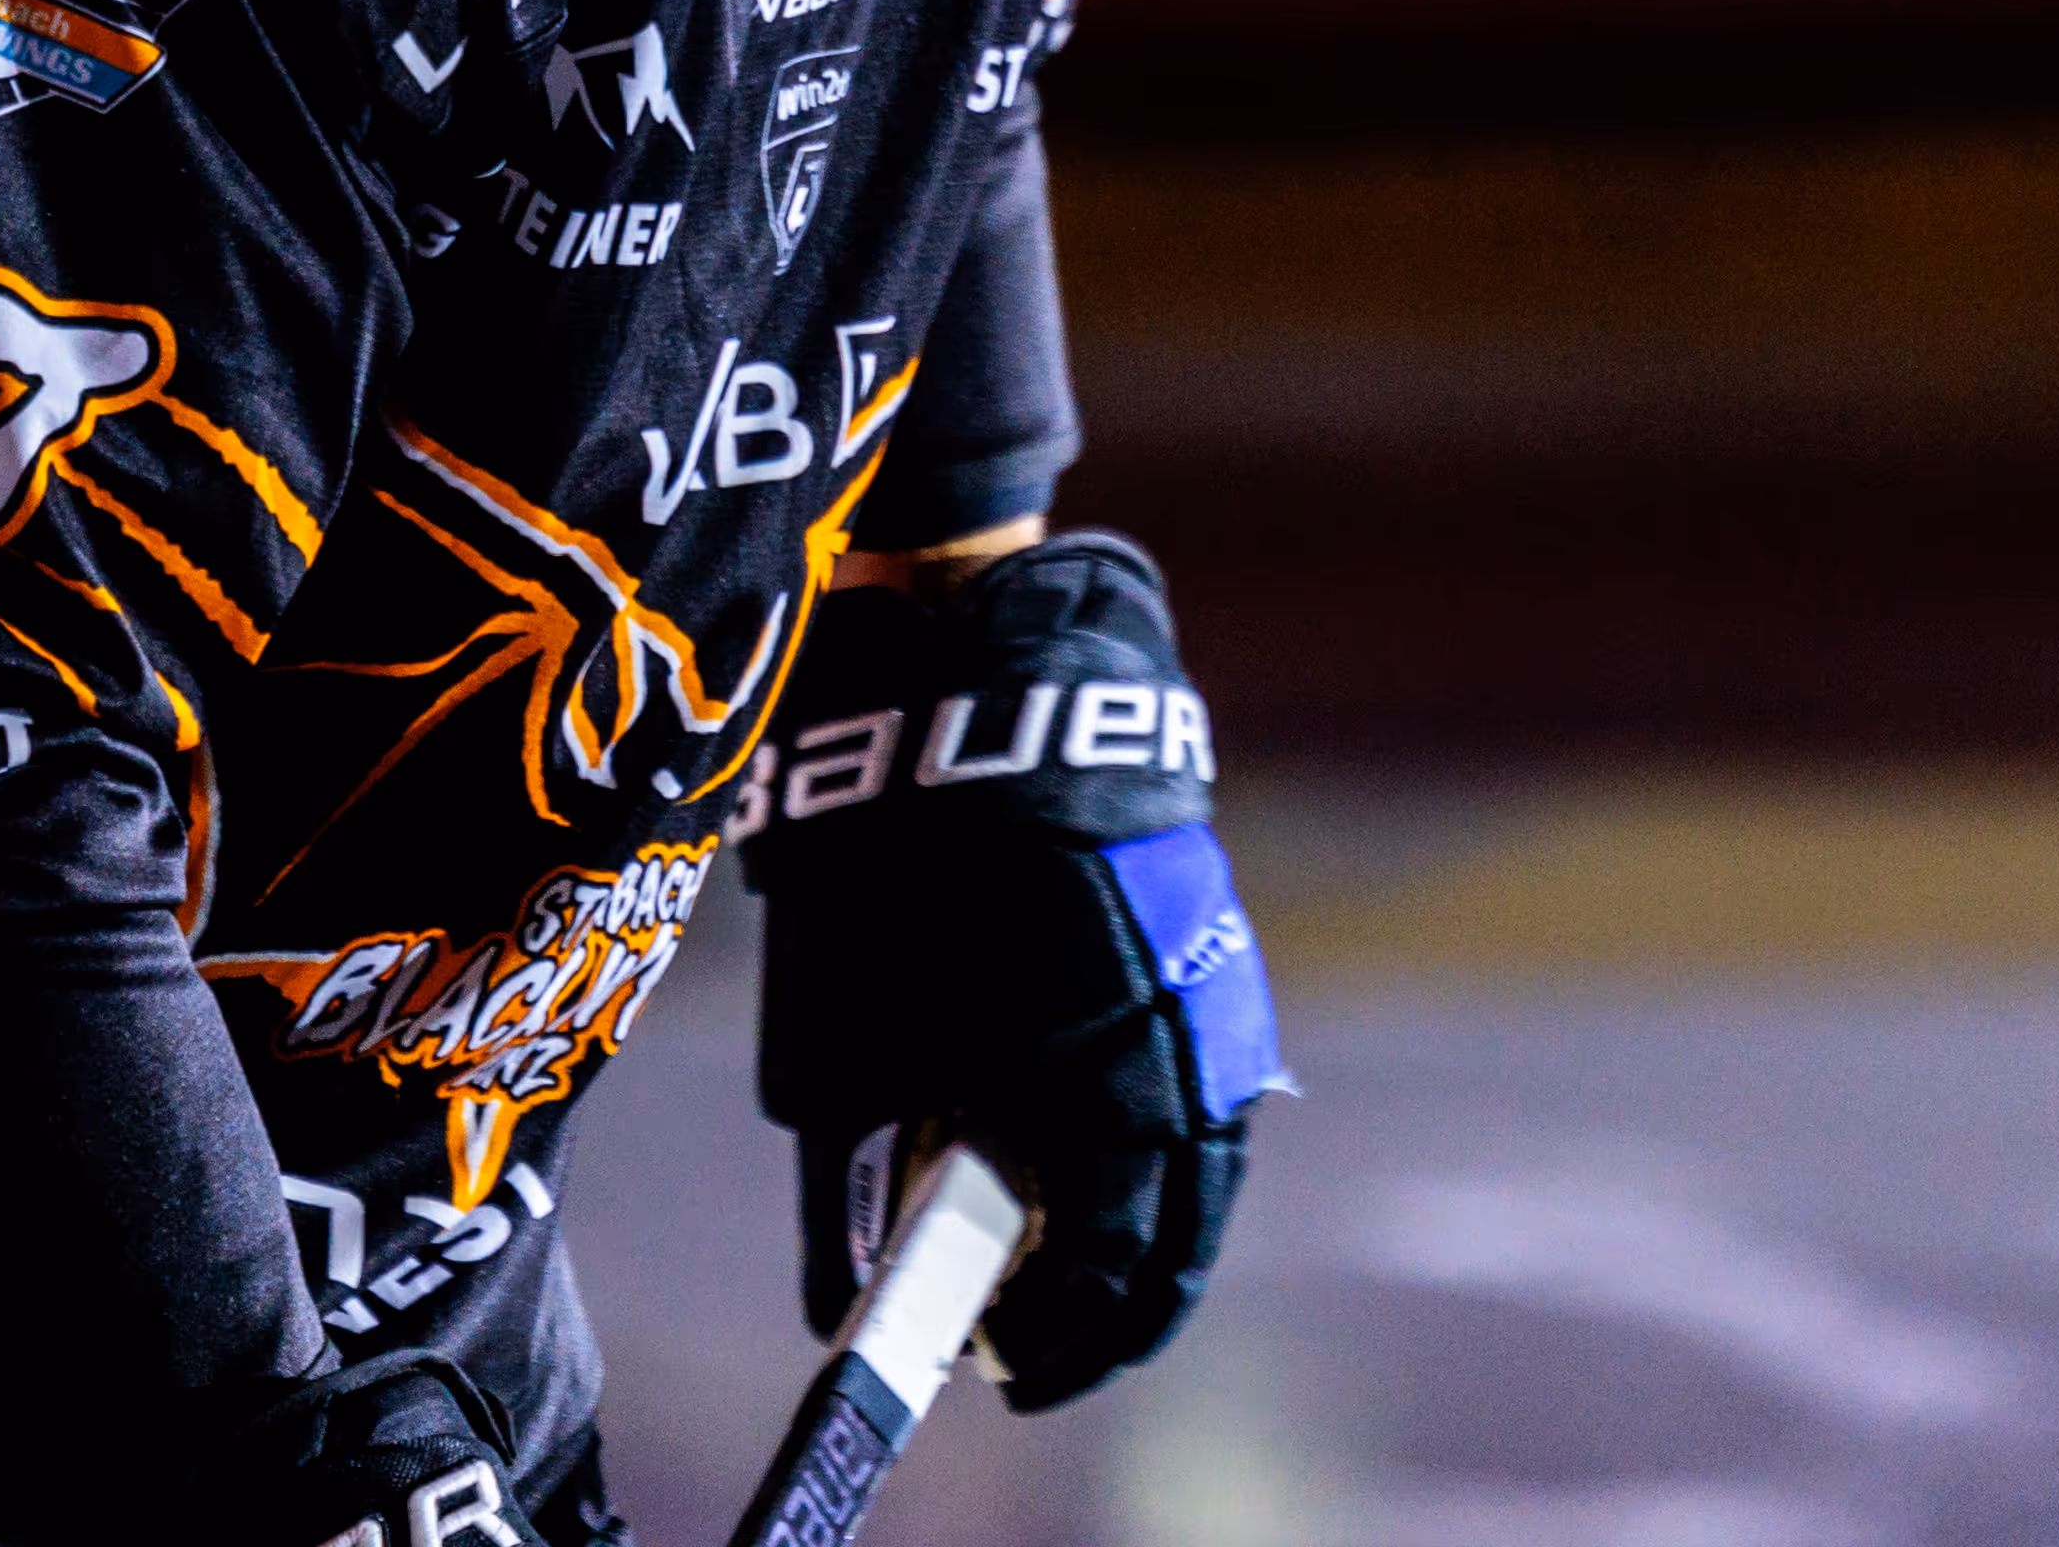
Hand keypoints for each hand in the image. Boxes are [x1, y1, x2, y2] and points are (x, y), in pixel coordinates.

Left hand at [744, 537, 1280, 1409]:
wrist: (996, 688)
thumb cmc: (902, 861)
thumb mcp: (856, 1030)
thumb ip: (858, 1171)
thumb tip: (842, 1289)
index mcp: (1107, 1090)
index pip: (1108, 1275)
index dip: (1053, 1342)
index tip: (1001, 1371)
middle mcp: (1186, 1058)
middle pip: (1175, 1241)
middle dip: (1107, 1310)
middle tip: (1040, 1347)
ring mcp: (1215, 1000)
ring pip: (1204, 1168)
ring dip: (1146, 1233)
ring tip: (1074, 1265)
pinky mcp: (1216, 947)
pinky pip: (1209, 1088)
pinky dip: (1163, 1148)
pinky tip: (1102, 1150)